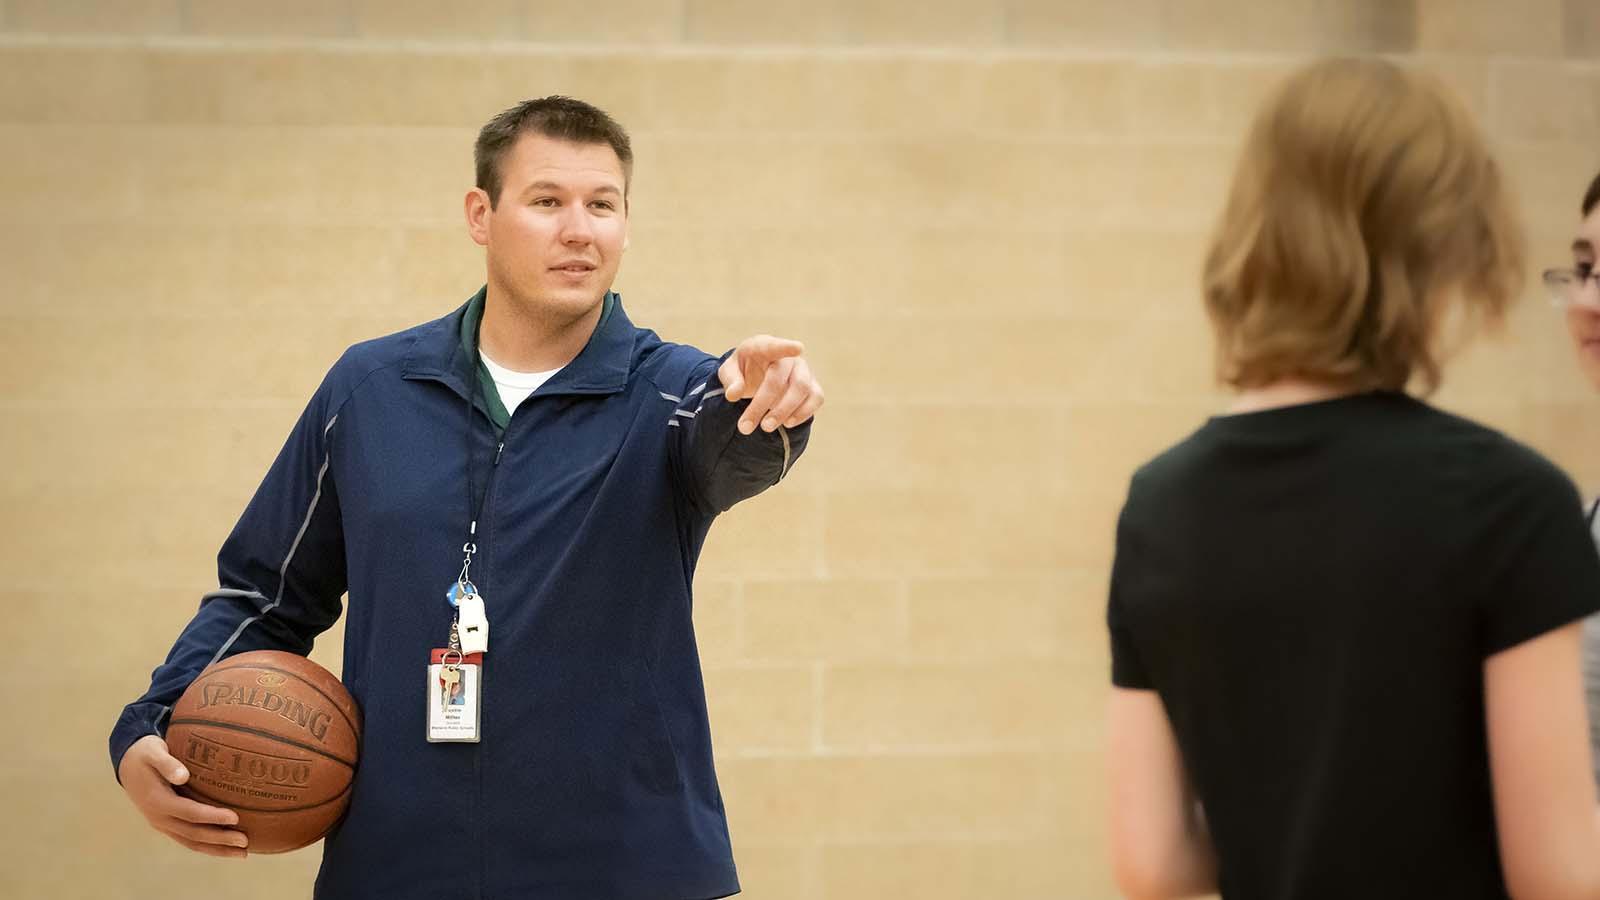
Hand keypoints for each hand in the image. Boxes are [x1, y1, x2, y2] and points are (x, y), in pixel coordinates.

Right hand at [119, 734, 248, 858]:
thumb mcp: (154, 751)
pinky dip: (207, 846)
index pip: (189, 813)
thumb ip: (167, 763)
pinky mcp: (166, 825)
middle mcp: (158, 817)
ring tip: (242, 853)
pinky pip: (188, 839)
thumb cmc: (146, 753)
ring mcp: (162, 824)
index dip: (212, 817)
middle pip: (193, 833)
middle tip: (245, 841)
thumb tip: (183, 776)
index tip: (235, 817)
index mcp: (157, 801)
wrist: (127, 764)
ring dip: (216, 849)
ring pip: (191, 842)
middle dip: (219, 839)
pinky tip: (226, 847)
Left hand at [718, 335, 824, 434]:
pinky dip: (802, 413)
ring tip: (766, 427)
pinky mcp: (813, 387)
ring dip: (784, 411)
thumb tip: (734, 394)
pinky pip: (816, 398)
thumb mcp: (729, 372)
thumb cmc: (744, 371)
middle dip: (762, 403)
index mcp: (764, 347)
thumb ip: (730, 380)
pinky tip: (786, 423)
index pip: (774, 346)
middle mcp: (788, 357)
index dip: (786, 347)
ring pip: (802, 389)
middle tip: (745, 427)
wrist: (760, 376)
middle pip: (779, 378)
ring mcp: (804, 371)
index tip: (798, 348)